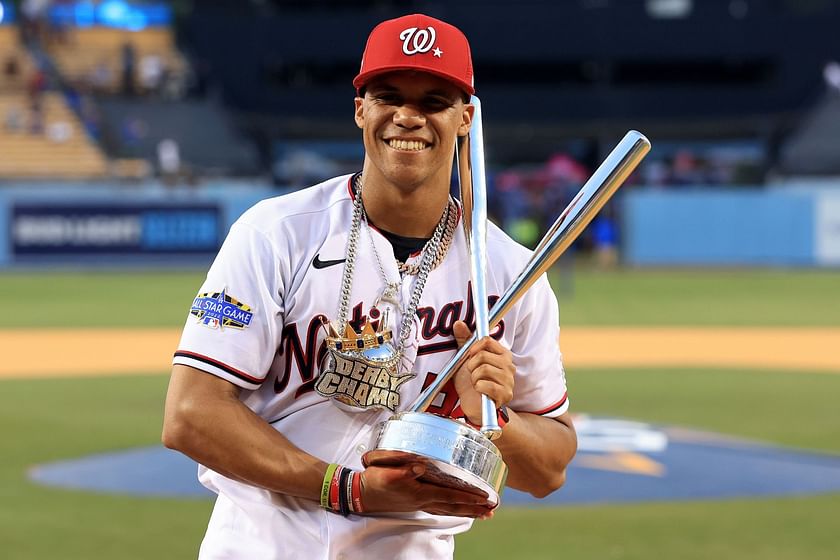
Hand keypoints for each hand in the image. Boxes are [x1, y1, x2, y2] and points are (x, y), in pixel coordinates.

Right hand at [359, 456, 494, 517]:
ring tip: (483, 513)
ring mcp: (419, 504)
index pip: (450, 496)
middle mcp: (423, 501)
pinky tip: (457, 508)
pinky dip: (453, 509)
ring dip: (467, 511)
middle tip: (491, 510)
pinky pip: (441, 508)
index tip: (485, 497)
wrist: (360, 494)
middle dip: (474, 508)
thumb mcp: (386, 473)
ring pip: (449, 509)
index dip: (468, 496)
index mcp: (420, 493)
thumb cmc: (374, 482)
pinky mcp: (415, 502)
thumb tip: (421, 466)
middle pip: (454, 507)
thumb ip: (405, 469)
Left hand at [452, 320, 514, 425]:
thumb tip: (458, 323)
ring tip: (477, 383)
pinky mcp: (505, 394)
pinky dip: (477, 388)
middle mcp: (509, 366)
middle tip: (473, 374)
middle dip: (471, 366)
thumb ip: (464, 340)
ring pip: (483, 369)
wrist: (474, 406)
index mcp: (502, 354)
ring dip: (474, 378)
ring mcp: (509, 380)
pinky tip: (480, 391)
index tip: (470, 357)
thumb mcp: (465, 359)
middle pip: (483, 355)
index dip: (473, 348)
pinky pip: (484, 384)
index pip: (487, 341)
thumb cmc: (471, 382)